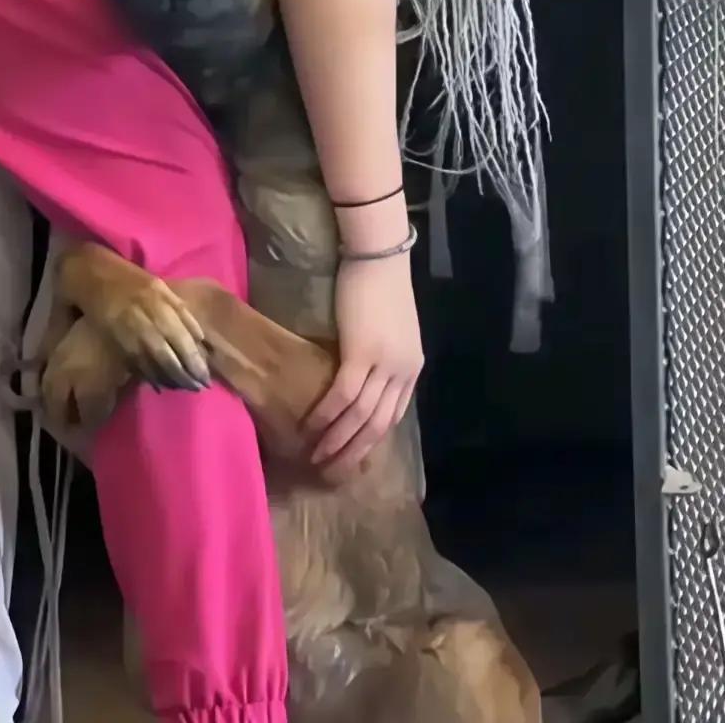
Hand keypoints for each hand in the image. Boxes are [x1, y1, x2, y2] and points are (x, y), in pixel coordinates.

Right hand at [305, 253, 422, 474]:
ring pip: (360, 415)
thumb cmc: (381, 284)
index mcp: (412, 367)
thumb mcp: (391, 327)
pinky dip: (327, 415)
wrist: (379, 255)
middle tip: (332, 469)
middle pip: (379, 423)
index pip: (394, 414)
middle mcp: (402, 371)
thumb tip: (363, 373)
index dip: (371, 437)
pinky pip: (343, 395)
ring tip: (317, 456)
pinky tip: (312, 428)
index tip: (352, 453)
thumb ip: (384, 353)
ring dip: (338, 440)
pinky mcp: (361, 354)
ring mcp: (384, 364)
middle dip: (354, 450)